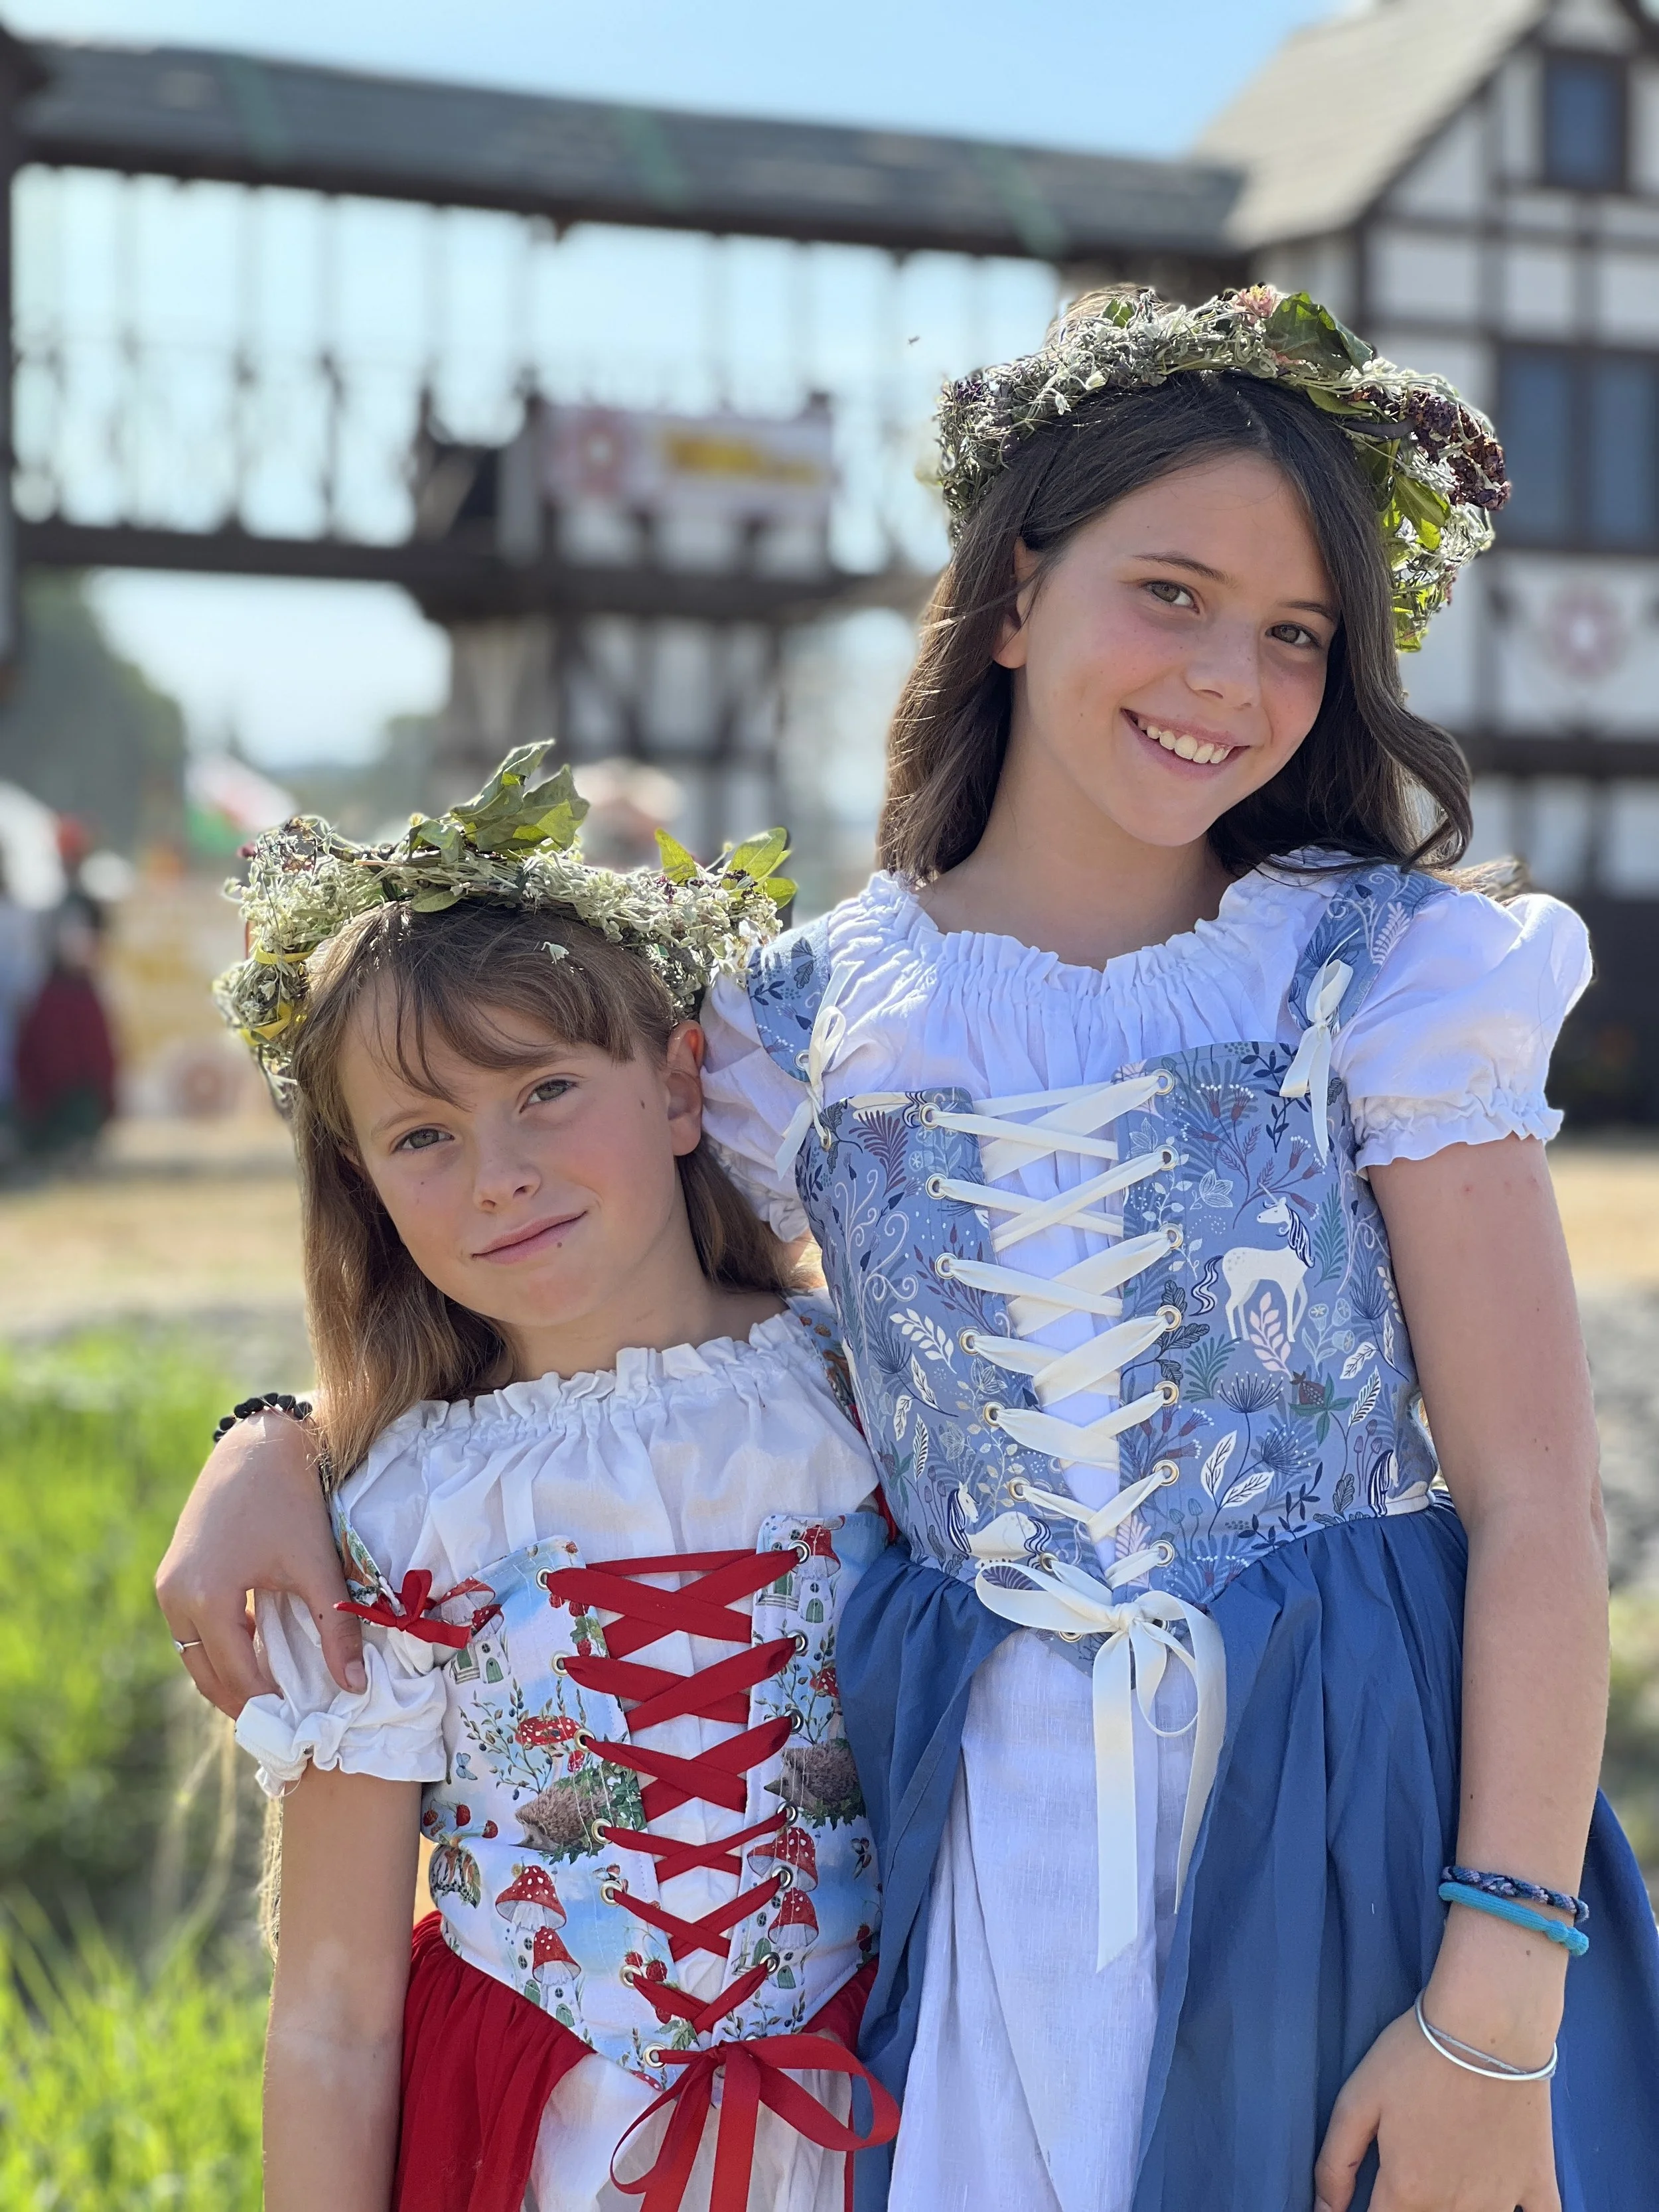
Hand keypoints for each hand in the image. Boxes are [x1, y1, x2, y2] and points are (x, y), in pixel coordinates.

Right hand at [155, 1412, 360, 1716]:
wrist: (257, 1445)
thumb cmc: (291, 1501)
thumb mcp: (316, 1566)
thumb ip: (337, 1630)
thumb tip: (356, 1687)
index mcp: (206, 1598)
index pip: (238, 1674)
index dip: (270, 1705)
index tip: (300, 1729)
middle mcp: (176, 1597)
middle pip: (207, 1674)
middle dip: (243, 1702)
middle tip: (284, 1725)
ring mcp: (168, 1585)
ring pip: (195, 1655)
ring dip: (228, 1678)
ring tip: (273, 1698)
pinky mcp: (173, 1574)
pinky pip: (192, 1631)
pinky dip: (219, 1649)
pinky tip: (255, 1656)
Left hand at [1314, 2006, 1558, 2211]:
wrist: (1488, 2026)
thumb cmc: (1416, 2057)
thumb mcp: (1357, 2100)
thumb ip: (1336, 2163)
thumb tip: (1322, 2211)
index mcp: (1408, 2192)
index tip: (1370, 2202)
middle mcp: (1455, 2209)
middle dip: (1409, 2209)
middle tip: (1411, 2174)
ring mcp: (1502, 2201)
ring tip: (1442, 2180)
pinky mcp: (1538, 2183)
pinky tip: (1506, 2203)